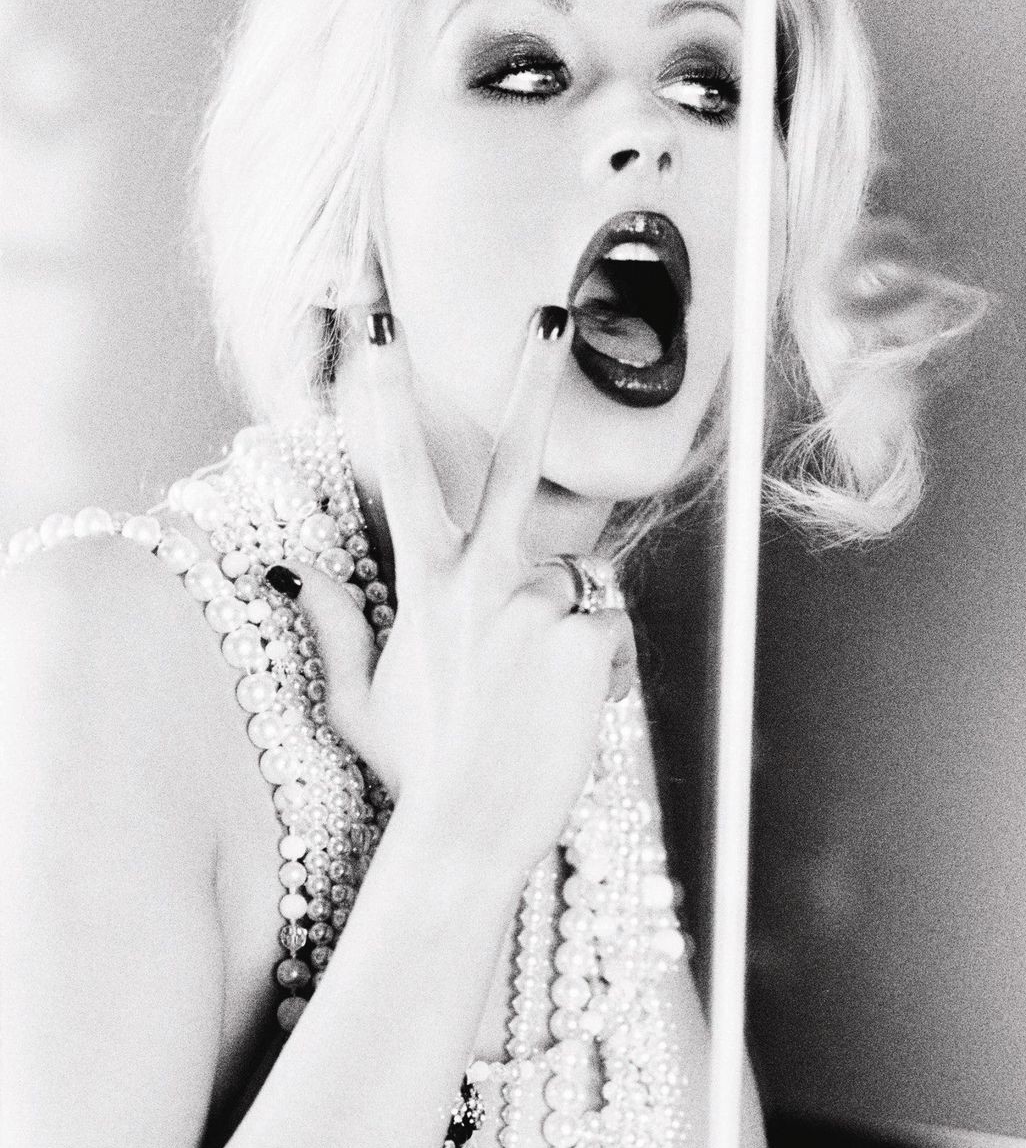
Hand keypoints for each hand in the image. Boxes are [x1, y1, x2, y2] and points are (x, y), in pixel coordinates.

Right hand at [297, 305, 634, 877]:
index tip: (378, 330)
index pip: (401, 474)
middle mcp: (480, 577)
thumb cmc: (416, 770)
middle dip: (528, 381)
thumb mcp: (358, 701)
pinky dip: (602, 670)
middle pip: (513, 459)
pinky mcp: (583, 632)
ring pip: (578, 584)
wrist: (468, 832)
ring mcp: (533, 601)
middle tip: (547, 315)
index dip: (386, 400)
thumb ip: (334, 628)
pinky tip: (570, 715)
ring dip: (569, 633)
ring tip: (536, 705)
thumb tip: (292, 572)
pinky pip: (611, 631)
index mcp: (426, 583)